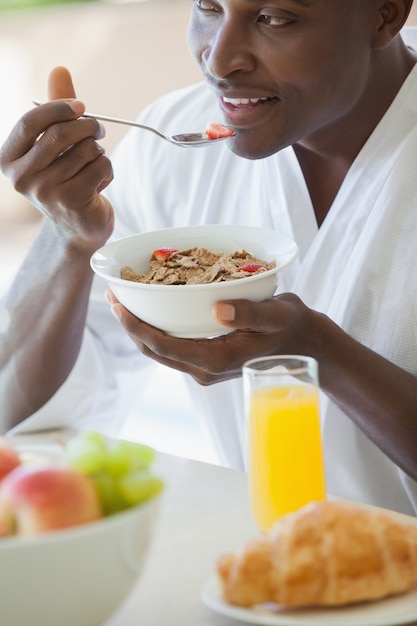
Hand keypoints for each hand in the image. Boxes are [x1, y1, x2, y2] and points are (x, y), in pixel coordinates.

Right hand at [0, 66, 113, 251]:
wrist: (79, 226)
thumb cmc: (66, 178)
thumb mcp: (56, 144)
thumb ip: (56, 110)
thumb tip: (60, 69)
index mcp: (10, 158)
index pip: (31, 122)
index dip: (58, 108)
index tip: (81, 106)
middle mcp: (22, 177)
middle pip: (60, 134)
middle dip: (87, 126)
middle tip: (99, 130)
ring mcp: (46, 192)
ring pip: (85, 151)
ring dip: (98, 152)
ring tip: (92, 166)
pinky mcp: (72, 202)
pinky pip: (100, 167)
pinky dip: (107, 170)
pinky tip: (99, 183)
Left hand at [105, 290, 313, 384]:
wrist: (305, 345)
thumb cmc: (292, 325)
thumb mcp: (276, 314)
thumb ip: (249, 312)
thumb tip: (218, 309)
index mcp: (215, 360)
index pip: (162, 345)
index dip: (134, 325)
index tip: (116, 303)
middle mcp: (204, 370)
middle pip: (153, 350)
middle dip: (129, 325)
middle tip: (112, 294)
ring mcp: (204, 370)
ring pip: (159, 351)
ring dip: (139, 328)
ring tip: (123, 301)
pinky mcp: (207, 363)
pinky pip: (172, 349)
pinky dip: (155, 330)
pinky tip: (150, 310)